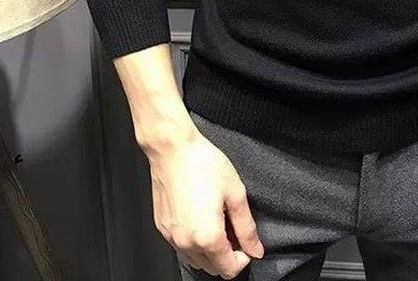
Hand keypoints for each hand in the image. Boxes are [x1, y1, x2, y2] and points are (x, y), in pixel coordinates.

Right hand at [144, 127, 264, 277]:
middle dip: (227, 254)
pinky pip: (181, 246)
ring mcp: (171, 237)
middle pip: (213, 268)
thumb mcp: (235, 193)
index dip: (244, 257)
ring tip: (217, 220)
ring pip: (196, 260)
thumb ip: (246, 227)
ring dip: (210, 250)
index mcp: (207, 237)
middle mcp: (186, 243)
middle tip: (233, 227)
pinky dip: (194, 241)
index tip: (246, 240)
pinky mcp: (162, 227)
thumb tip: (255, 249)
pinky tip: (200, 217)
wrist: (172, 149)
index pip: (230, 269)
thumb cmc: (203, 164)